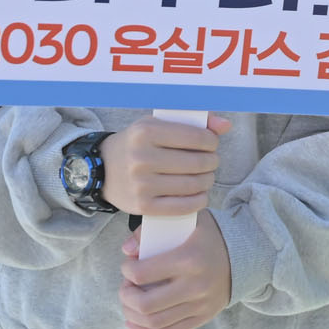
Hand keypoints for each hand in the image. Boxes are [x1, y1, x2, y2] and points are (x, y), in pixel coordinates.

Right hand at [100, 114, 230, 217]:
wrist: (102, 169)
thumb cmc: (138, 143)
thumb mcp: (157, 124)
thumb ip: (193, 122)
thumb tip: (226, 126)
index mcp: (147, 131)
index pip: (196, 137)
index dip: (212, 142)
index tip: (212, 144)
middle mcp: (142, 157)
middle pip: (197, 162)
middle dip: (212, 162)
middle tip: (211, 161)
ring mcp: (141, 184)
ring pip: (193, 184)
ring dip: (208, 181)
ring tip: (206, 176)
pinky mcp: (142, 206)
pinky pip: (182, 206)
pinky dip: (199, 200)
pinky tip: (200, 194)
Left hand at [120, 211, 230, 328]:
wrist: (246, 253)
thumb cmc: (209, 235)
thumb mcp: (186, 222)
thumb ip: (152, 231)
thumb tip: (127, 249)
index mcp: (188, 258)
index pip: (143, 273)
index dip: (127, 271)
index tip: (127, 266)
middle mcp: (195, 285)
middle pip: (145, 303)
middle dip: (126, 297)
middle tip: (125, 288)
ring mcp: (200, 304)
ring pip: (155, 322)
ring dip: (133, 316)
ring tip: (128, 305)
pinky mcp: (203, 317)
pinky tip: (135, 324)